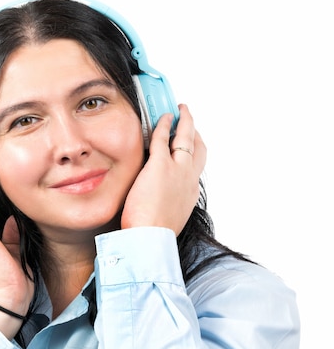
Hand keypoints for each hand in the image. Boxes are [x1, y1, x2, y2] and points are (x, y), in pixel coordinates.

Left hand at [121, 104, 205, 235]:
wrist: (151, 238)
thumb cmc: (154, 233)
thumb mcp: (169, 217)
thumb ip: (167, 204)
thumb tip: (156, 202)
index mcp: (191, 192)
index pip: (196, 165)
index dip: (195, 151)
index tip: (192, 143)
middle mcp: (189, 178)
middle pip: (198, 147)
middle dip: (194, 130)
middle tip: (189, 119)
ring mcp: (177, 170)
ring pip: (185, 138)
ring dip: (184, 121)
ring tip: (180, 111)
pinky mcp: (160, 165)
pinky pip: (162, 138)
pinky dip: (163, 125)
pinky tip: (162, 118)